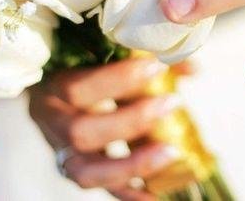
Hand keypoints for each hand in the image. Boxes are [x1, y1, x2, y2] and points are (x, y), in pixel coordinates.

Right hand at [29, 58, 182, 194]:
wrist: (56, 95)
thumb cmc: (85, 70)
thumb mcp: (104, 57)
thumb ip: (144, 60)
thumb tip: (192, 68)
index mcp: (52, 87)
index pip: (79, 88)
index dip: (119, 79)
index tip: (157, 66)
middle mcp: (52, 124)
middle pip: (82, 132)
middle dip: (131, 120)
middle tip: (172, 103)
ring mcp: (61, 153)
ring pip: (86, 171)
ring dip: (132, 164)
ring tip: (171, 152)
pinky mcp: (77, 172)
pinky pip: (102, 189)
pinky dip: (130, 193)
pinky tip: (157, 194)